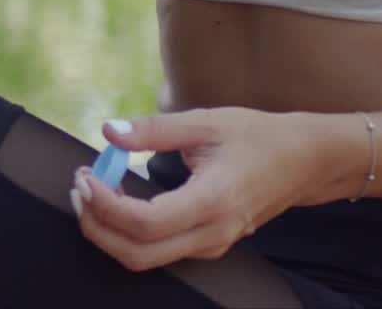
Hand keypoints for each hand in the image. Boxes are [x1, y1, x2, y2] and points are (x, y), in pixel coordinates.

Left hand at [70, 107, 316, 270]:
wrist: (302, 159)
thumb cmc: (258, 136)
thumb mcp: (206, 122)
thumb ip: (154, 129)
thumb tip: (109, 131)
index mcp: (211, 201)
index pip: (145, 223)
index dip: (105, 205)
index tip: (85, 177)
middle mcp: (210, 234)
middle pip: (136, 254)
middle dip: (96, 225)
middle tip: (79, 187)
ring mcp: (211, 245)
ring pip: (146, 258)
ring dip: (110, 231)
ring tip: (93, 190)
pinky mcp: (210, 244)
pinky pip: (160, 251)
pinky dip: (131, 231)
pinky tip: (121, 199)